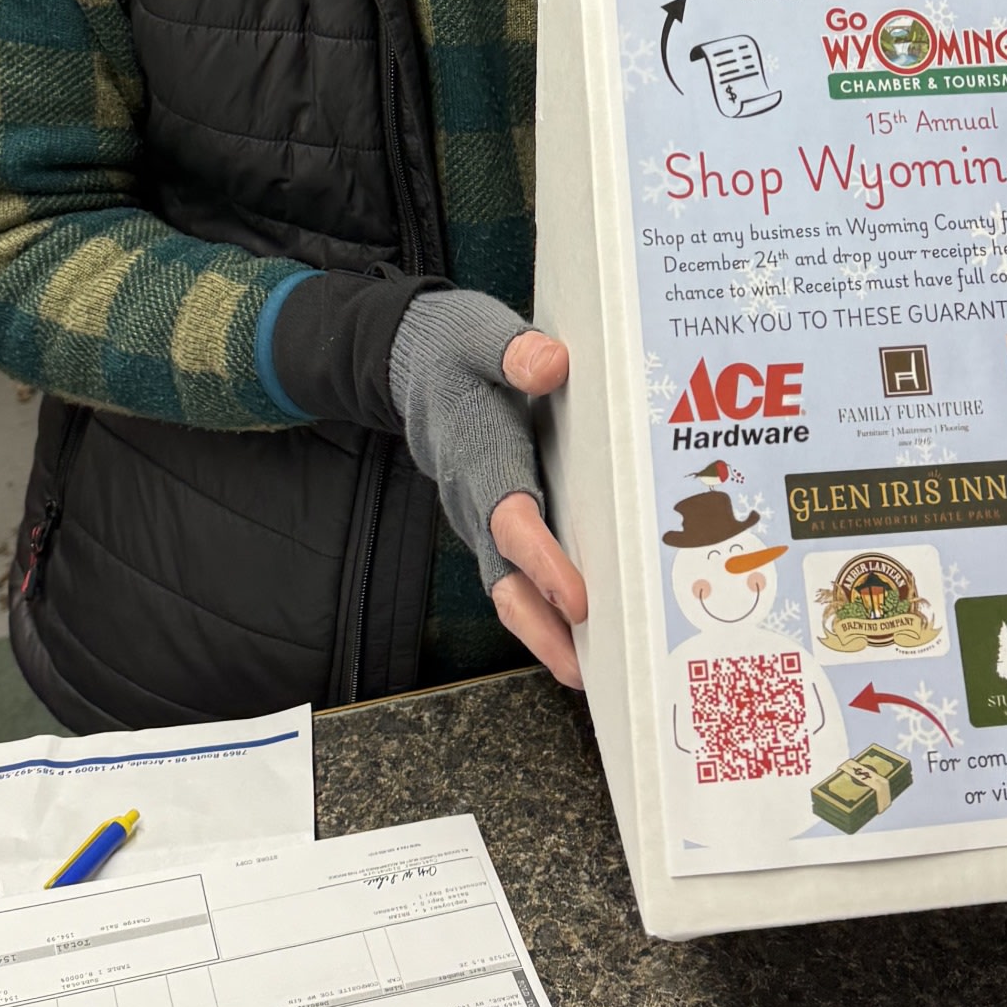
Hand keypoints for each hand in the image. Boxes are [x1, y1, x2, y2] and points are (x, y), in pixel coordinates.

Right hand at [487, 331, 586, 685]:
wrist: (413, 361)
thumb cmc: (455, 349)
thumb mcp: (480, 334)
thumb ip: (514, 350)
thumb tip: (550, 364)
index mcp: (479, 457)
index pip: (511, 519)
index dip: (544, 562)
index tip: (579, 597)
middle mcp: (476, 500)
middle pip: (504, 579)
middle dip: (542, 629)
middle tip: (585, 670)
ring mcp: (482, 517)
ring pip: (509, 588)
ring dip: (547, 632)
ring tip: (593, 672)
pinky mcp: (495, 521)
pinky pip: (517, 576)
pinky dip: (547, 610)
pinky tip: (586, 632)